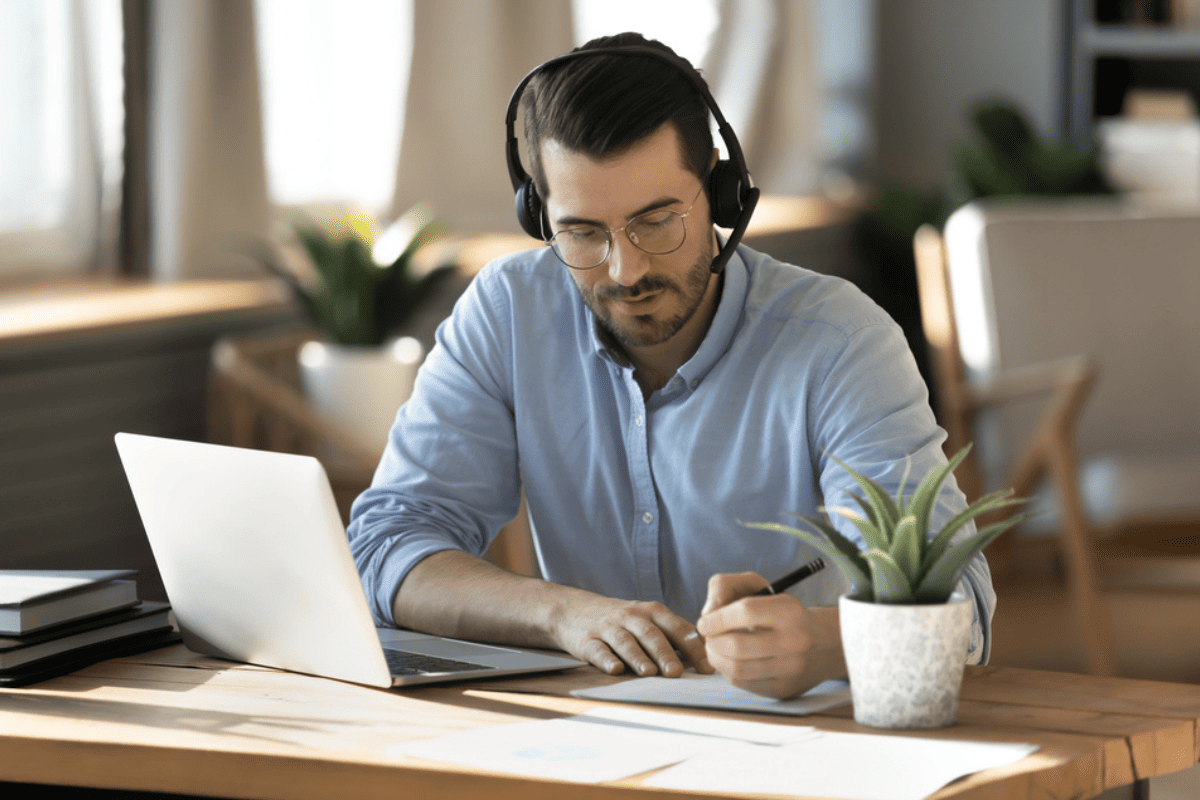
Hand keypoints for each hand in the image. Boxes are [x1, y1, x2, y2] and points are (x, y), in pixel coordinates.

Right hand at [551, 595, 713, 677]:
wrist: (574, 610)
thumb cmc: (623, 620)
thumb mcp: (649, 619)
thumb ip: (675, 635)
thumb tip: (710, 657)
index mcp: (652, 611)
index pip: (677, 627)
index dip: (692, 647)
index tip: (706, 667)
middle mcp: (631, 616)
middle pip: (651, 634)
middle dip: (664, 653)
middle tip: (676, 672)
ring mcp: (608, 627)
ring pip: (625, 642)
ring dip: (637, 657)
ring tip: (649, 673)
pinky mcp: (587, 640)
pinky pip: (597, 650)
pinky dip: (606, 660)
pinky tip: (615, 669)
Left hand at [697, 571, 844, 698]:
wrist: (823, 643)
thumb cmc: (779, 611)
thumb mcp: (758, 586)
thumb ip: (725, 587)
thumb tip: (707, 615)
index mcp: (790, 611)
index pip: (746, 612)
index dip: (717, 618)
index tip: (704, 622)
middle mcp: (794, 641)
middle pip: (737, 646)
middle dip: (712, 641)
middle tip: (708, 637)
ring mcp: (790, 668)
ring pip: (737, 669)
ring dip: (715, 658)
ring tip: (714, 648)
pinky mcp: (783, 689)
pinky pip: (743, 683)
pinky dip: (728, 671)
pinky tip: (729, 660)